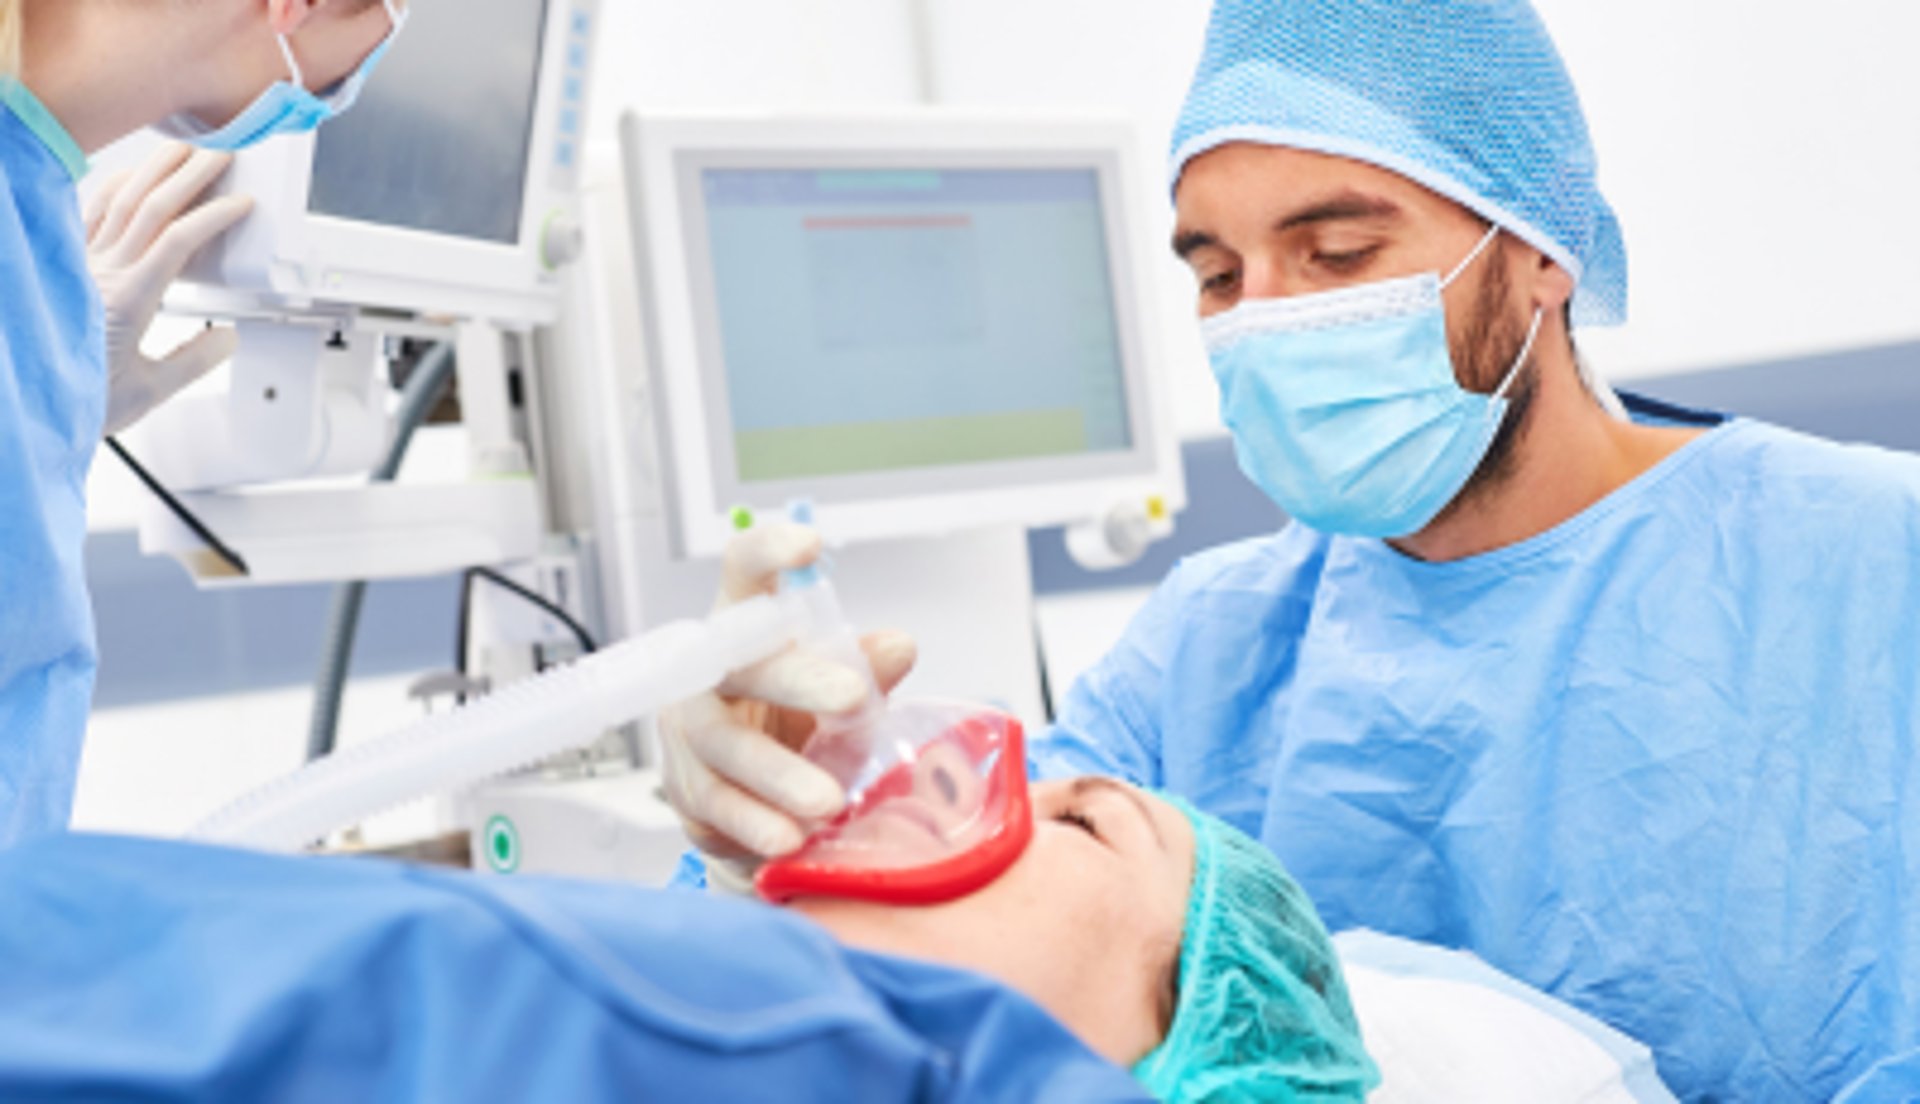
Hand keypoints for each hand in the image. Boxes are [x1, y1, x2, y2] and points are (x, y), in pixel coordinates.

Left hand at [85, 143, 254, 436]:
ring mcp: (80, 267)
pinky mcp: (67, 269)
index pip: (178, 241)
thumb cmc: (78, 401)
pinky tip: (131, 178)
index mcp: (128, 301)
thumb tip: (227, 336)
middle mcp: (100, 275)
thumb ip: (194, 360)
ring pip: (118, 202)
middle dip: (190, 175)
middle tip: (220, 152)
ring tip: (182, 151)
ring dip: (154, 171)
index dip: (213, 216)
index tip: (241, 203)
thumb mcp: (150, 392)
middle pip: (150, 208)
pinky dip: (114, 189)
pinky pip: (90, 215)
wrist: (27, 407)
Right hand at [660, 523, 917, 892]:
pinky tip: (790, 838)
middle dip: (797, 678)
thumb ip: (864, 667)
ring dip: (778, 772)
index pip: (743, 572)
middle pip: (738, 662)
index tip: (809, 543)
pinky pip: (717, 805)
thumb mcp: (835, 689)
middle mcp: (707, 672)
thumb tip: (899, 646)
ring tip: (829, 799)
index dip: (769, 552)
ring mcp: (689, 731)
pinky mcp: (688, 790)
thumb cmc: (794, 721)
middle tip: (852, 696)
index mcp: (743, 627)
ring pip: (723, 744)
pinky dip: (755, 823)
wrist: (754, 799)